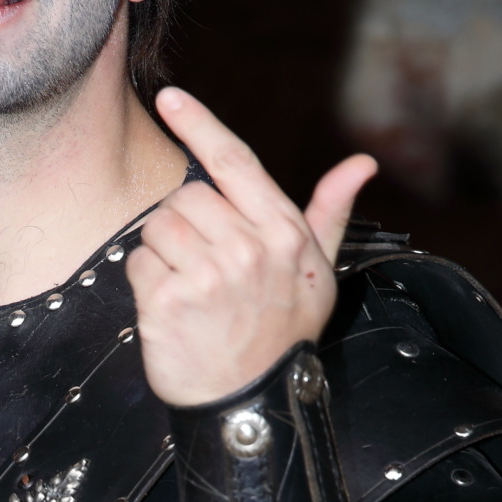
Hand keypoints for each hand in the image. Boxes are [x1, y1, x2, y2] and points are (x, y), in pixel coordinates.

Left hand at [127, 89, 376, 407]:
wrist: (252, 403)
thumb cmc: (282, 334)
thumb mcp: (319, 272)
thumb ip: (330, 212)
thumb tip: (362, 163)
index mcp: (283, 232)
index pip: (235, 162)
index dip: (199, 124)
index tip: (170, 97)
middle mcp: (248, 248)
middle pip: (187, 196)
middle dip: (185, 224)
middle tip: (205, 266)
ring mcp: (208, 275)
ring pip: (158, 226)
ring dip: (164, 253)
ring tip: (191, 288)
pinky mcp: (170, 301)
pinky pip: (139, 264)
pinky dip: (147, 283)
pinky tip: (172, 309)